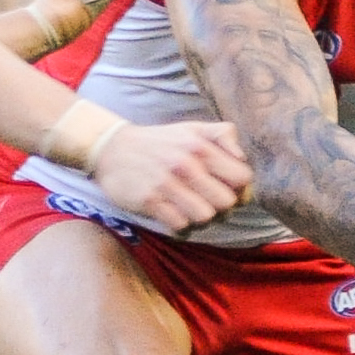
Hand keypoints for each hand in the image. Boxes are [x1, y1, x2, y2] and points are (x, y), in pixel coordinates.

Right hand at [91, 120, 252, 231]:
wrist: (112, 149)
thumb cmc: (160, 142)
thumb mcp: (193, 128)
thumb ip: (223, 135)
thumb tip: (242, 158)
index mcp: (201, 146)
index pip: (242, 178)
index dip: (239, 187)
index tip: (226, 187)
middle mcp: (186, 164)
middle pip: (227, 202)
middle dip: (220, 205)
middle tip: (207, 199)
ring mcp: (167, 184)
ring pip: (205, 217)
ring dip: (200, 217)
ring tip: (190, 207)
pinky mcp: (149, 201)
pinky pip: (180, 225)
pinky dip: (179, 224)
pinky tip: (173, 213)